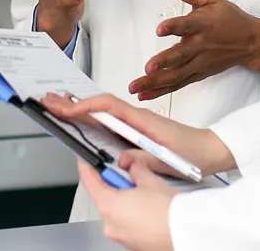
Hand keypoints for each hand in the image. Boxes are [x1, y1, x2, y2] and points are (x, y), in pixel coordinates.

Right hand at [43, 91, 233, 175]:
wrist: (210, 150)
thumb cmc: (194, 152)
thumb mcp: (168, 160)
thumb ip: (144, 159)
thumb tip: (120, 160)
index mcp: (142, 120)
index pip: (108, 107)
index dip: (85, 106)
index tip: (66, 109)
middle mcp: (137, 117)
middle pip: (100, 105)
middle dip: (73, 102)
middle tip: (48, 99)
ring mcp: (135, 122)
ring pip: (102, 111)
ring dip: (79, 108)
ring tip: (57, 105)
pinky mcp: (136, 130)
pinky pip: (109, 120)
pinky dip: (91, 117)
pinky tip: (81, 120)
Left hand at [77, 160, 176, 250]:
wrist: (187, 233)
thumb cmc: (169, 210)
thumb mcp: (151, 181)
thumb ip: (137, 170)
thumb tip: (134, 166)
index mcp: (108, 205)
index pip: (89, 181)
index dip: (86, 167)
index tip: (85, 159)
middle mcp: (110, 224)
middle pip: (104, 198)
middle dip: (115, 186)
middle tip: (129, 176)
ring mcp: (120, 237)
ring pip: (116, 213)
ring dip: (125, 202)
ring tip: (146, 196)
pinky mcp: (132, 245)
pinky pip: (127, 226)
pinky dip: (133, 217)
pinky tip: (150, 211)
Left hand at [128, 0, 259, 100]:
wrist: (251, 42)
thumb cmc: (230, 19)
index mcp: (202, 25)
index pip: (187, 26)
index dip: (173, 27)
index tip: (160, 29)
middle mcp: (200, 46)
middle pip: (179, 56)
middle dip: (163, 63)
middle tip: (148, 68)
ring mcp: (199, 63)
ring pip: (175, 75)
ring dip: (155, 83)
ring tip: (136, 88)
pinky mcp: (198, 74)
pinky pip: (178, 84)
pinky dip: (161, 91)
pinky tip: (144, 95)